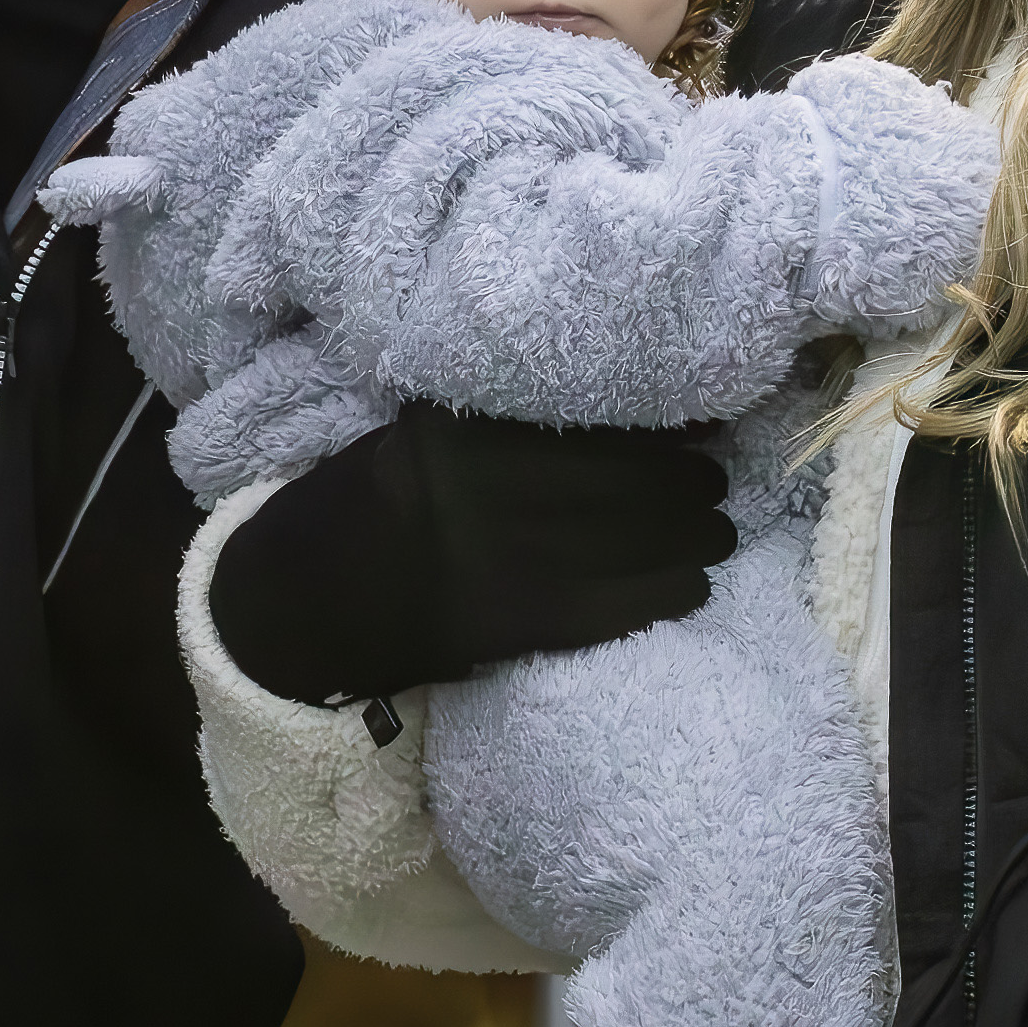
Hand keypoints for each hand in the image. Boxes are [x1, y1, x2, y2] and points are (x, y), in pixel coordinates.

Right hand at [207, 400, 732, 708]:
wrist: (309, 602)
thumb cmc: (368, 502)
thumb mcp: (421, 431)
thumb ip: (500, 417)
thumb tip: (610, 402)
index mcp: (468, 434)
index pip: (598, 421)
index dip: (670, 423)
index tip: (709, 419)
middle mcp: (492, 491)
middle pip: (632, 481)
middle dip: (691, 482)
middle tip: (718, 480)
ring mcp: (507, 561)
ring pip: (636, 542)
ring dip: (694, 537)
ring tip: (717, 532)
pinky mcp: (517, 624)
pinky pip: (618, 606)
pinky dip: (668, 592)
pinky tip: (693, 585)